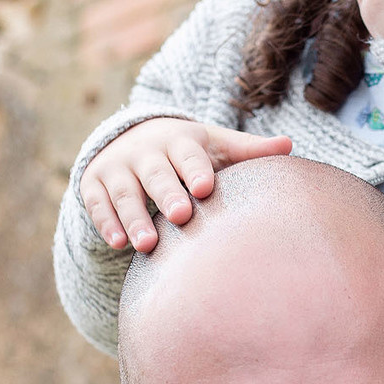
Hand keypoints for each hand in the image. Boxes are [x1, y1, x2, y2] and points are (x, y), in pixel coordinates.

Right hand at [82, 118, 292, 251]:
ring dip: (134, 218)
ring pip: (125, 193)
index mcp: (179, 140)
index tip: (205, 188)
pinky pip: (98, 205)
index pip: (187, 153)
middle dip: (166, 194)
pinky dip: (106, 223)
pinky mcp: (94, 185)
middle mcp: (145, 151)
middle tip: (181, 216)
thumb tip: (289, 147)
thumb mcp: (214, 145)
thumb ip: (248, 149)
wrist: (129, 139)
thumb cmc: (186, 152)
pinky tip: (118, 243)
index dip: (195, 169)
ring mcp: (117, 168)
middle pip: (155, 173)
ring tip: (147, 244)